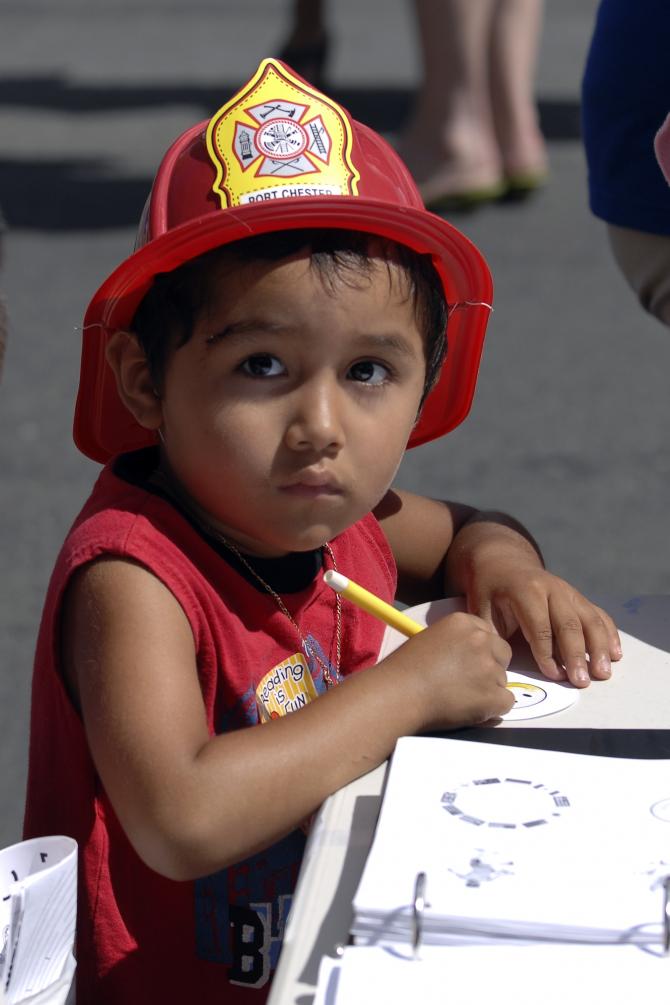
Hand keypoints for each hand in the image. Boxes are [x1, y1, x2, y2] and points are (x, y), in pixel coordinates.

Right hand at [384, 611, 513, 728]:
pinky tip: (471, 710)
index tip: (466, 663)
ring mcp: (489, 667)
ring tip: (461, 698)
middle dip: (491, 666)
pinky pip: (506, 702)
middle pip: (503, 653)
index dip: (480, 650)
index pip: (487, 634)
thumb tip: (469, 658)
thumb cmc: (404, 669)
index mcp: (463, 622)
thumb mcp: (430, 639)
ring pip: (503, 680)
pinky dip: (492, 709)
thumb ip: (455, 642)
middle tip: (469, 681)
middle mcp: (480, 640)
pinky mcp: (494, 695)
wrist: (399, 694)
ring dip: (489, 689)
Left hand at [467, 565, 621, 686]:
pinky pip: (598, 615)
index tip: (553, 675)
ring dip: (599, 647)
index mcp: (525, 590)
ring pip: (589, 619)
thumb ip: (493, 633)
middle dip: (577, 655)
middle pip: (569, 624)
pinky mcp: (578, 598)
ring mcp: (569, 591)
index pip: (540, 626)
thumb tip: (502, 664)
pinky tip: (616, 653)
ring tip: (603, 673)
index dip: (547, 652)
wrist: (503, 563)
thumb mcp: (481, 608)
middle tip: (582, 681)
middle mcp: (552, 588)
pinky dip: (609, 634)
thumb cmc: (490, 590)